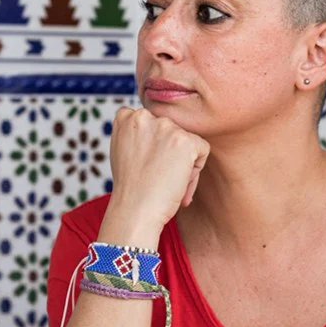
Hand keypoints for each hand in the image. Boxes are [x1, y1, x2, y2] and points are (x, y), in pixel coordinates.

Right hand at [107, 107, 209, 232]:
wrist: (135, 210)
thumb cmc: (131, 187)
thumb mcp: (123, 150)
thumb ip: (136, 133)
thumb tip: (158, 127)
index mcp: (127, 117)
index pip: (152, 122)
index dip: (154, 145)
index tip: (146, 164)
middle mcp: (144, 116)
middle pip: (172, 131)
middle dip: (170, 153)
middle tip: (156, 176)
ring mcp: (165, 127)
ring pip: (187, 141)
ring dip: (182, 161)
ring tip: (166, 180)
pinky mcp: (185, 140)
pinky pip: (202, 150)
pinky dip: (196, 169)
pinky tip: (178, 181)